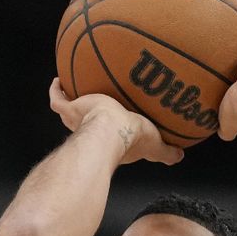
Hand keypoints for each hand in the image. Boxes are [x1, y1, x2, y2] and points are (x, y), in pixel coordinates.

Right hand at [49, 78, 183, 165]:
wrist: (112, 130)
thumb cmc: (133, 139)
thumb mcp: (156, 145)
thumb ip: (167, 152)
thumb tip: (180, 156)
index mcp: (112, 141)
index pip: (109, 137)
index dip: (112, 132)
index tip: (115, 123)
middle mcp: (92, 132)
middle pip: (87, 125)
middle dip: (87, 117)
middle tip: (91, 104)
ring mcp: (79, 121)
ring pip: (69, 112)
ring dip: (70, 103)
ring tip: (72, 90)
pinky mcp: (70, 110)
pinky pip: (57, 99)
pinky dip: (56, 90)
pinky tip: (59, 79)